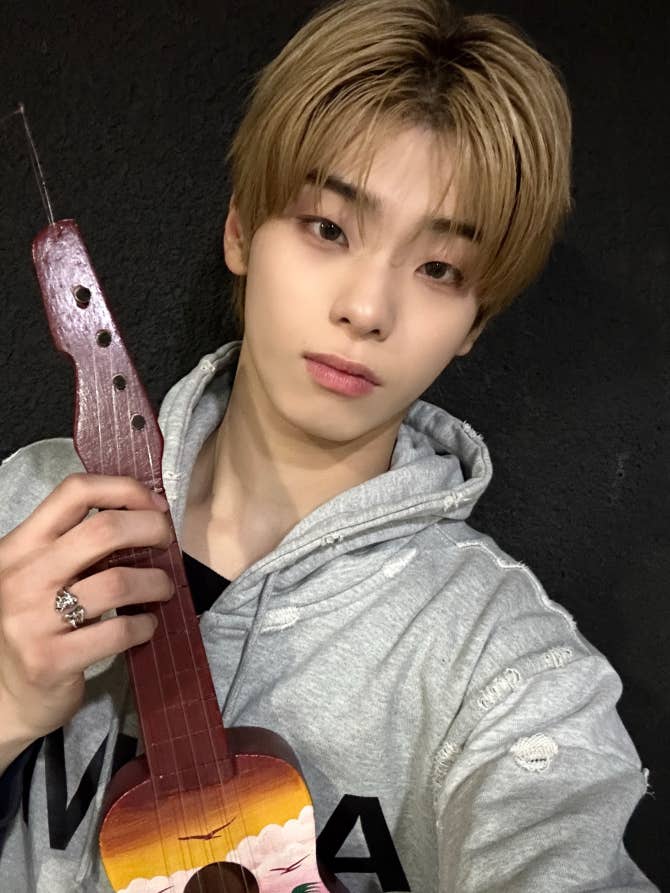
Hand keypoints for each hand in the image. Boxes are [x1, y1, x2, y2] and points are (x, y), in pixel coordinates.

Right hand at [0, 473, 173, 770]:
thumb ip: (78, 545)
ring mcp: (32, 620)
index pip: (74, 492)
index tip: (155, 504)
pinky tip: (147, 625)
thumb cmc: (36, 623)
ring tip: (162, 588)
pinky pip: (117, 632)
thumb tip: (146, 514)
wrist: (4, 695)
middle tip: (167, 542)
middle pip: (103, 529)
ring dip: (155, 582)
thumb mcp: (42, 574)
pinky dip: (145, 626)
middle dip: (151, 529)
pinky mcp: (49, 660)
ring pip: (117, 582)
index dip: (124, 489)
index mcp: (20, 546)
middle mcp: (21, 577)